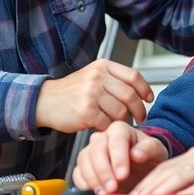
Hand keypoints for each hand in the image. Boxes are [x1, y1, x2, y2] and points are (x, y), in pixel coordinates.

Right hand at [35, 59, 153, 132]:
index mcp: (103, 66)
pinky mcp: (86, 111)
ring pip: (121, 112)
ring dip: (122, 121)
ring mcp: (92, 94)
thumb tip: (141, 92)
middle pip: (130, 96)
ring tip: (117, 122)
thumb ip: (114, 80)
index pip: (134, 76)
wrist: (45, 101)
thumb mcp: (93, 76)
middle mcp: (98, 77)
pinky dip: (108, 128)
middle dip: (139, 110)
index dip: (145, 89)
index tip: (148, 99)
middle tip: (140, 118)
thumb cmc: (72, 92)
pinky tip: (103, 127)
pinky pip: (108, 123)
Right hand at [72, 121, 168, 194]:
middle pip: (96, 149)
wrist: (142, 169)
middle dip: (103, 170)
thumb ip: (149, 149)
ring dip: (93, 178)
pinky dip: (84, 183)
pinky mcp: (85, 166)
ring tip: (106, 193)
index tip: (123, 175)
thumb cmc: (148, 157)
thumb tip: (136, 153)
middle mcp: (103, 138)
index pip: (116, 139)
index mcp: (120, 130)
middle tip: (113, 187)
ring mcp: (92, 151)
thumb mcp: (156, 151)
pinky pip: (77, 172)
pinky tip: (96, 191)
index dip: (118, 157)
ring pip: (84, 160)